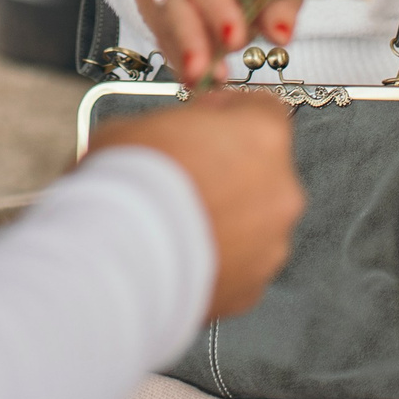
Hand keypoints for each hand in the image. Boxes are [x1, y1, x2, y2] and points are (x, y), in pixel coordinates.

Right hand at [90, 89, 303, 318]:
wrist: (119, 254)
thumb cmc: (129, 186)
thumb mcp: (144, 122)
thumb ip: (183, 126)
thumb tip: (181, 133)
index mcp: (261, 137)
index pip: (265, 110)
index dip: (231, 115)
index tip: (209, 123)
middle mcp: (279, 190)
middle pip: (262, 170)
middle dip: (229, 172)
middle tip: (187, 177)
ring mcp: (270, 244)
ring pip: (254, 222)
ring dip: (226, 219)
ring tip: (178, 223)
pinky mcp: (252, 288)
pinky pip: (239, 263)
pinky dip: (217, 258)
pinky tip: (180, 252)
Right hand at [135, 0, 304, 80]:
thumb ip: (282, 1)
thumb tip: (282, 35)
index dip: (219, 10)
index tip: (235, 39)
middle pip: (178, 5)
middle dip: (193, 40)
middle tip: (207, 70)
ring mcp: (162, 2)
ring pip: (166, 29)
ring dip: (185, 57)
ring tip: (200, 80)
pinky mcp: (159, 29)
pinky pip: (166, 49)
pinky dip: (182, 68)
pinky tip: (196, 83)